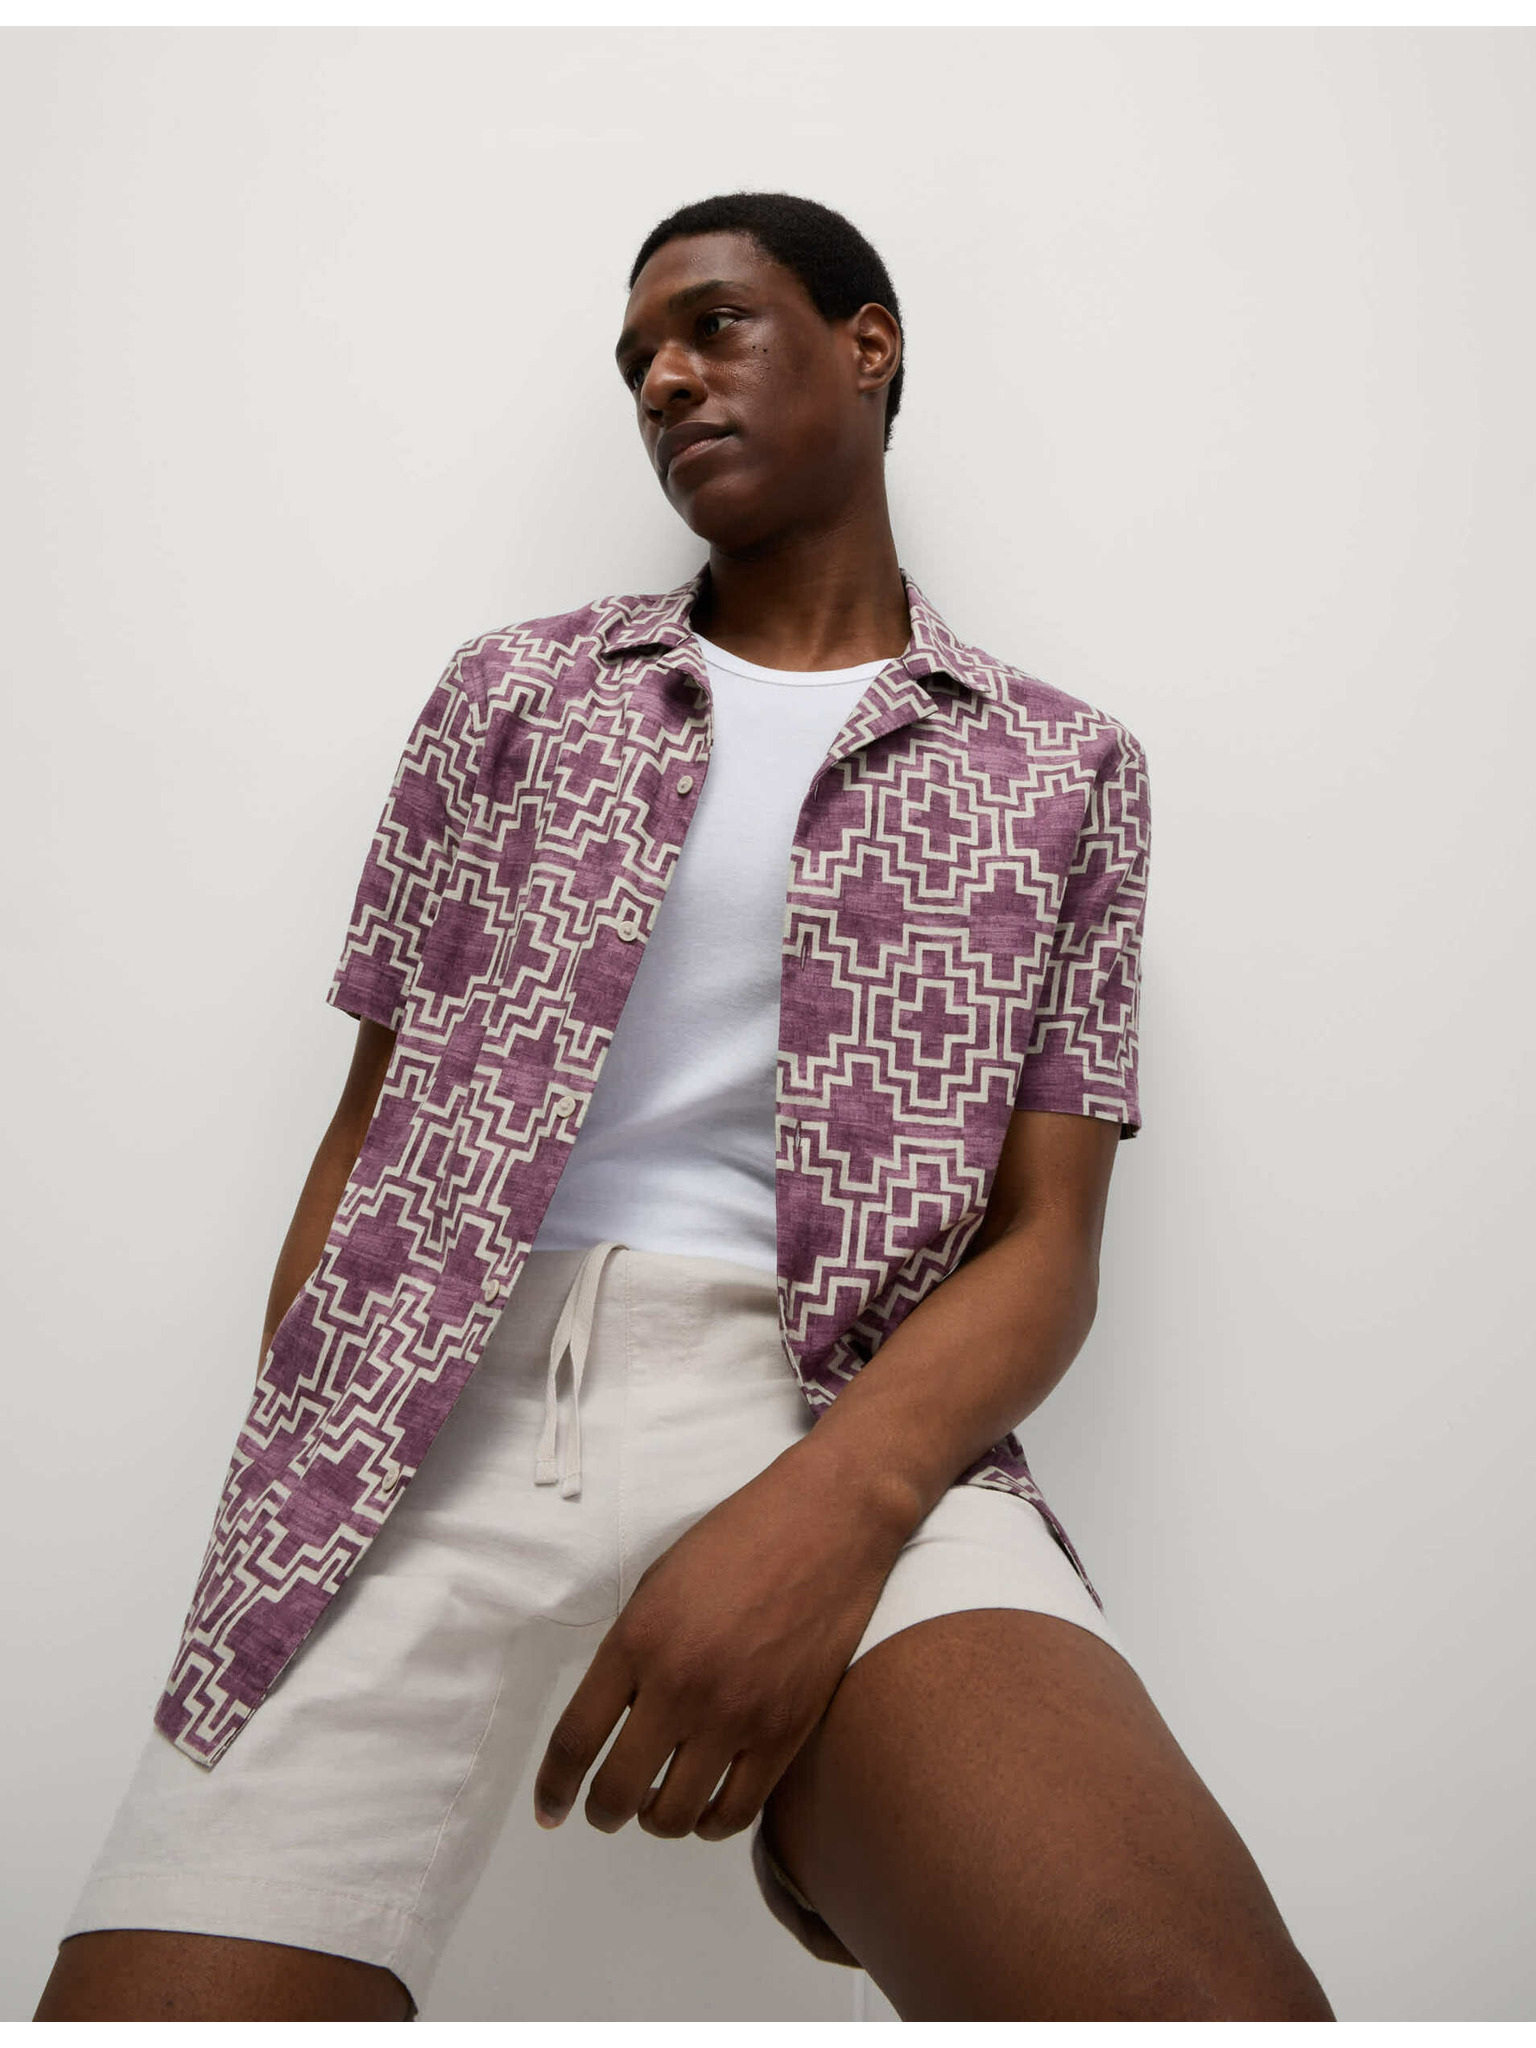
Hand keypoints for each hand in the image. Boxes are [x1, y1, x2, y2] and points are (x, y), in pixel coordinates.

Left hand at [530, 1439, 909, 1842]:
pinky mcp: (785, 1733)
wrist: (826, 1524)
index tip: (549, 1810)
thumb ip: (631, 1651)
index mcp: (637, 1641)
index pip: (575, 1740)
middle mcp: (680, 1687)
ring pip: (675, 1815)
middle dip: (601, 1812)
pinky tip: (705, 1805)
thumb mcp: (660, 1582)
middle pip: (618, 1791)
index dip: (553, 1787)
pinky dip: (709, 1822)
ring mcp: (736, 1716)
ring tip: (658, 1803)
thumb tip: (616, 1716)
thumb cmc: (736, 1540)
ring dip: (655, 1819)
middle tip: (605, 1809)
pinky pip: (735, 1814)